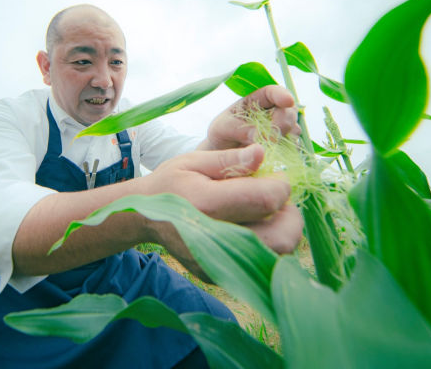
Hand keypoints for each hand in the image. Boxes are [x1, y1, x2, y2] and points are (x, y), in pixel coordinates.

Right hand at [144, 144, 303, 279]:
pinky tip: (250, 226)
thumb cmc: (172, 182)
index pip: (267, 199)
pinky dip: (268, 244)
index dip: (280, 185)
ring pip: (279, 255)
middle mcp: (214, 240)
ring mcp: (217, 264)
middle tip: (273, 196)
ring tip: (264, 211)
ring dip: (282, 230)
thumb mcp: (195, 161)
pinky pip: (262, 264)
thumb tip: (263, 154)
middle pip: (282, 236)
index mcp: (207, 204)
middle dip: (288, 213)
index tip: (273, 176)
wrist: (142, 217)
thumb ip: (231, 159)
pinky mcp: (220, 277)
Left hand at [200, 85, 300, 150]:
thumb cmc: (221, 135)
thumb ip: (239, 129)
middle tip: (272, 137)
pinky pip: (293, 145)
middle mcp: (271, 111)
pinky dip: (287, 149)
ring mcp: (280, 128)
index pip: (272, 92)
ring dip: (285, 137)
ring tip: (267, 146)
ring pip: (293, 128)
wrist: (224, 156)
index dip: (282, 94)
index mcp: (255, 100)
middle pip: (289, 110)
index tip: (288, 101)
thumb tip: (260, 136)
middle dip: (284, 121)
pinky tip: (274, 153)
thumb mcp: (222, 129)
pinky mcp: (284, 144)